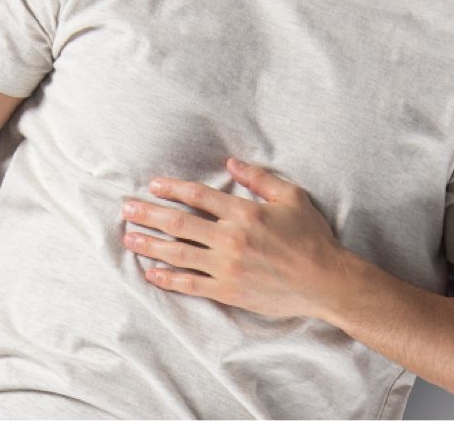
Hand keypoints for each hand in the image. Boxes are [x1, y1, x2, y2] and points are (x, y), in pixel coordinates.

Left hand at [120, 157, 348, 321]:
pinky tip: (151, 273)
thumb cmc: (311, 237)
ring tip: (129, 239)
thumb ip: (259, 178)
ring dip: (150, 245)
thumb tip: (230, 162)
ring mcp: (228, 267)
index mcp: (244, 212)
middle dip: (149, 214)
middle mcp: (231, 238)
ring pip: (179, 253)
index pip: (198, 196)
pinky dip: (169, 279)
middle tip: (126, 209)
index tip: (153, 185)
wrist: (326, 282)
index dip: (172, 188)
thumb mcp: (291, 197)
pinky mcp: (229, 291)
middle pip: (179, 223)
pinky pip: (192, 284)